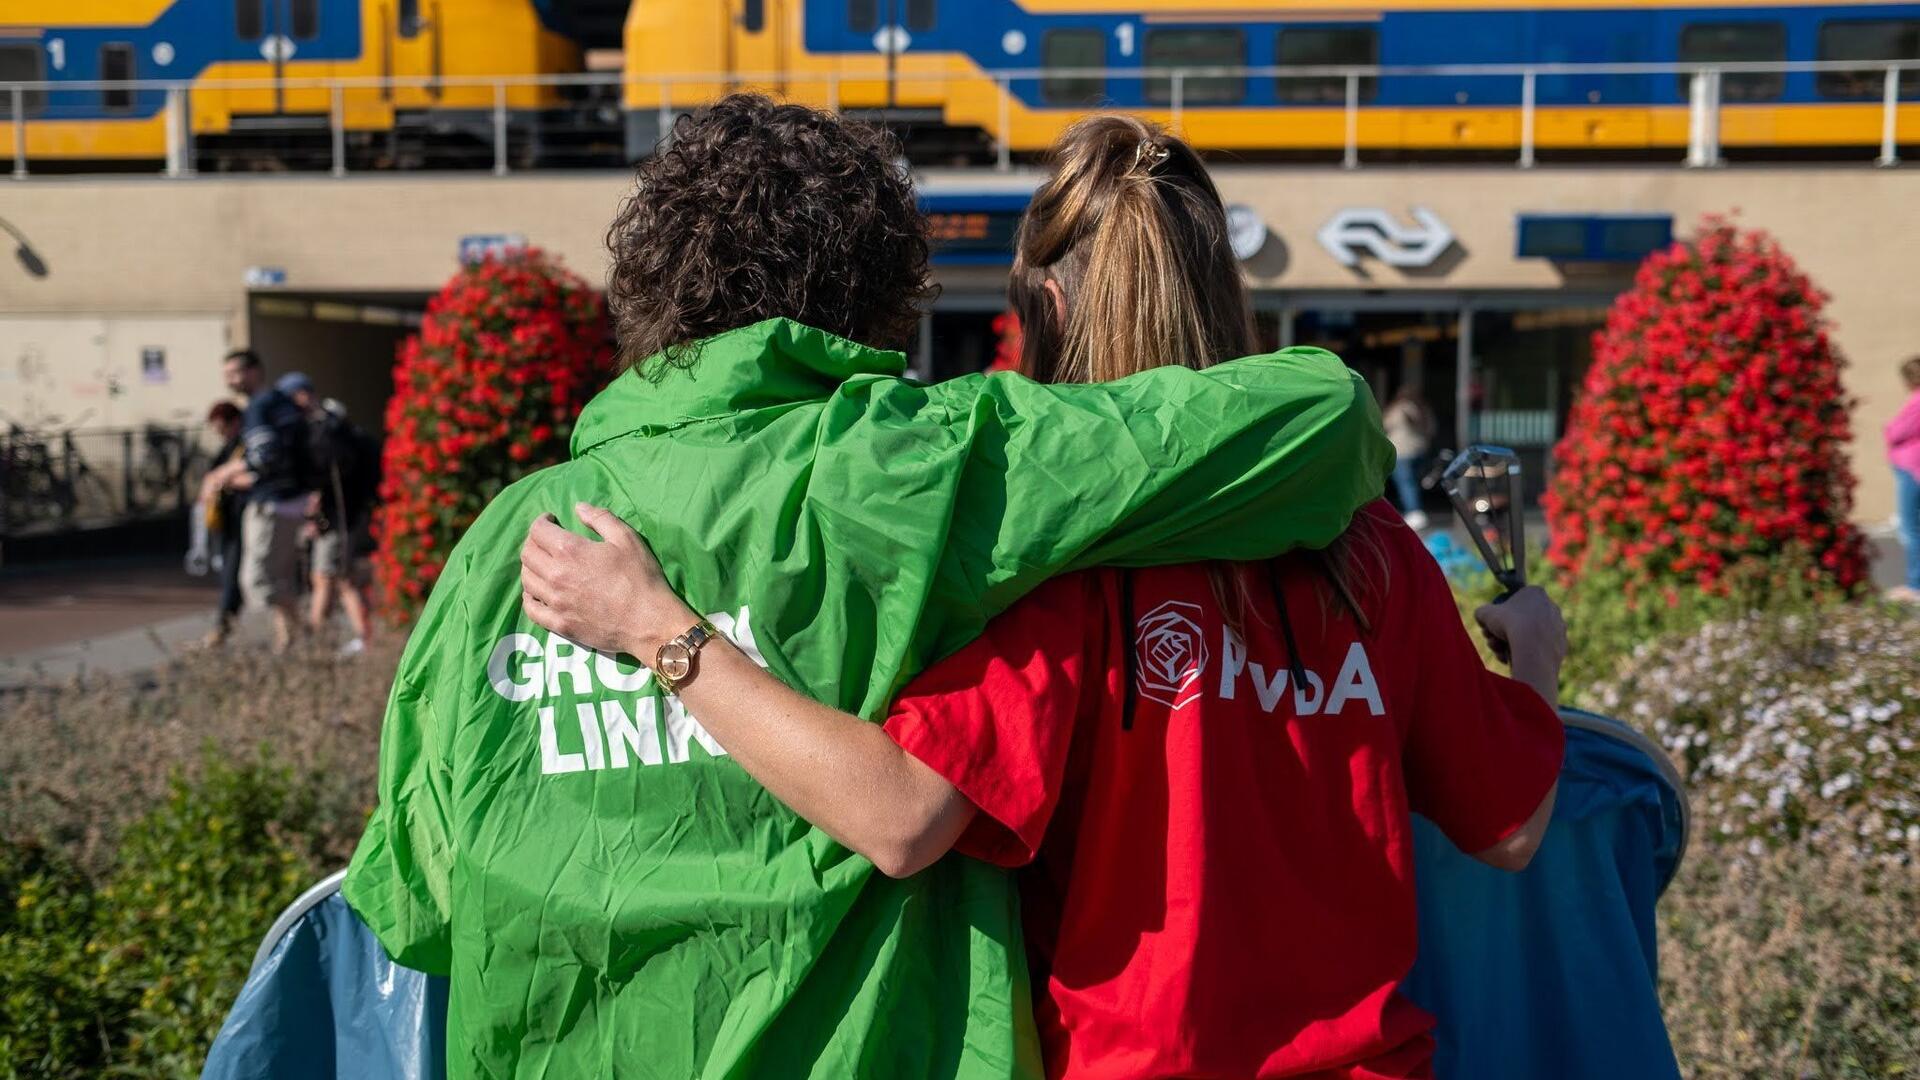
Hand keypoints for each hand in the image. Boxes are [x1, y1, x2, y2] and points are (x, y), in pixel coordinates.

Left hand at [519, 503, 693, 658]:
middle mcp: (555, 576)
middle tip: (546, 540)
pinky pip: (531, 609)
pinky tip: (536, 592)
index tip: (550, 520)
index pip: (538, 531)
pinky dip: (529, 597)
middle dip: (533, 541)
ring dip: (530, 567)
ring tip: (543, 564)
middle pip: (527, 554)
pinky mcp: (560, 624)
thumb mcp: (627, 539)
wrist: (648, 621)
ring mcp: (555, 602)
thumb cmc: (640, 577)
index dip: (541, 521)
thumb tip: (578, 507)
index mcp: (570, 551)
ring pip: (526, 580)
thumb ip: (601, 518)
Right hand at [1474, 586, 1566, 708]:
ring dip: (1512, 644)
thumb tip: (1482, 617)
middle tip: (1492, 641)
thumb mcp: (1485, 613)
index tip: (1492, 625)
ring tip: (1501, 653)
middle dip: (1504, 632)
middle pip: (1521, 620)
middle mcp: (1551, 607)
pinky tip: (1515, 659)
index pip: (1514, 601)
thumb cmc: (1510, 624)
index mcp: (1535, 593)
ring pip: (1530, 636)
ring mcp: (1559, 626)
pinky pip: (1540, 649)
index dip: (1500, 614)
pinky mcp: (1562, 645)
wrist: (1533, 648)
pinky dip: (1527, 654)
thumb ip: (1482, 612)